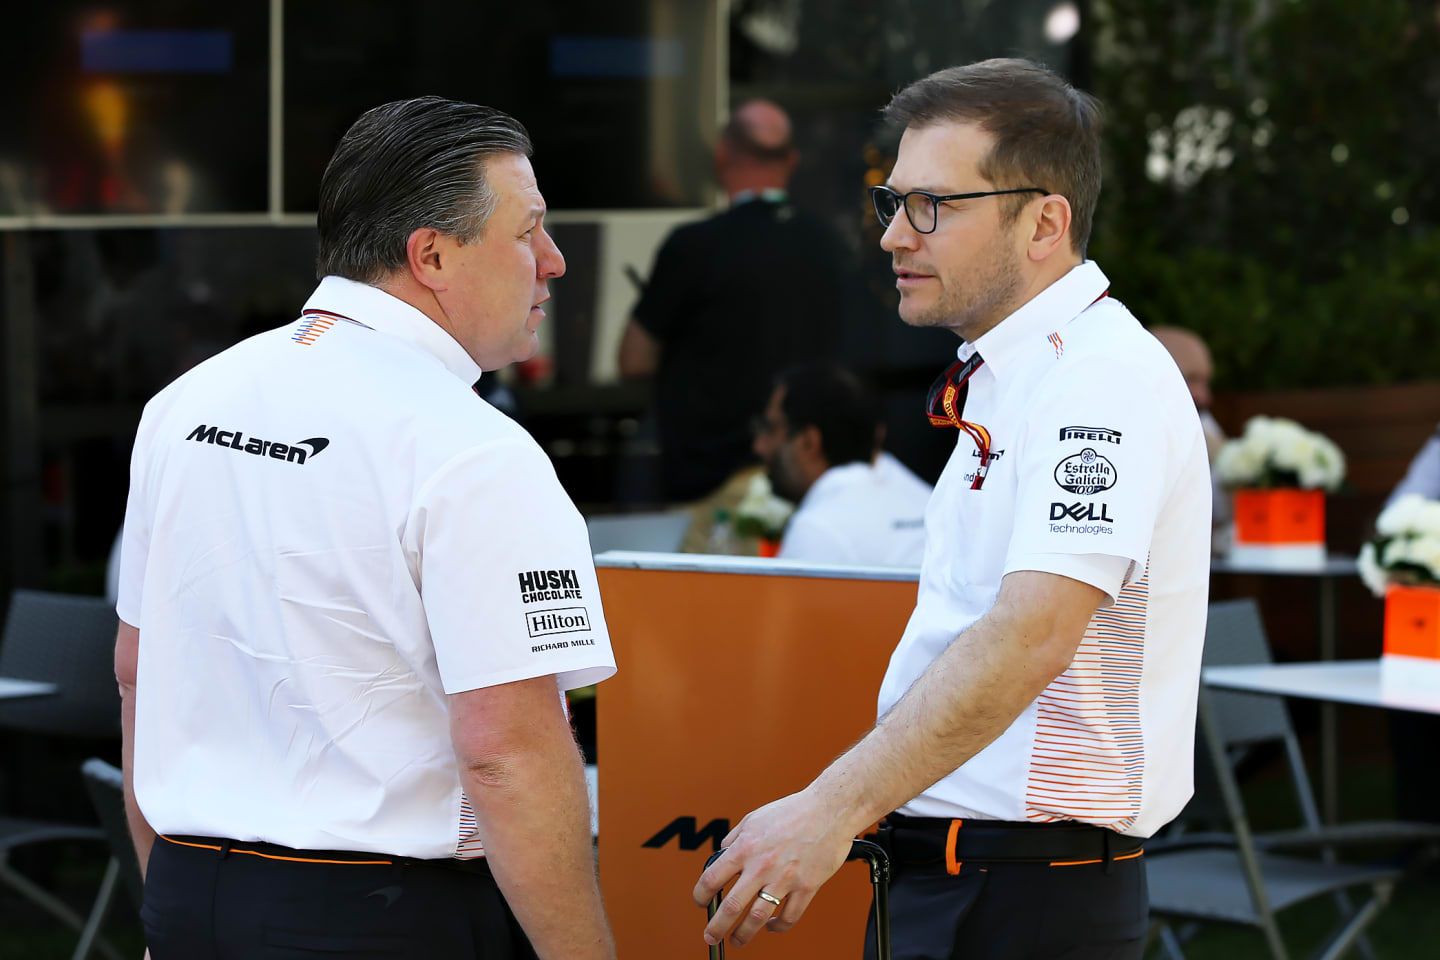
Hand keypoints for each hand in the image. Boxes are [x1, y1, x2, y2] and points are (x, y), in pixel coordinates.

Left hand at [691, 790, 852, 947]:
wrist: (829, 809)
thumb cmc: (794, 811)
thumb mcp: (754, 818)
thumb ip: (735, 838)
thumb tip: (722, 853)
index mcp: (746, 847)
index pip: (712, 878)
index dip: (701, 895)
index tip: (701, 901)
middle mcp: (762, 865)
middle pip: (731, 906)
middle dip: (717, 927)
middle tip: (711, 935)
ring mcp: (785, 879)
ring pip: (758, 918)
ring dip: (744, 934)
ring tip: (737, 940)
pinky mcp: (806, 887)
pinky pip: (789, 916)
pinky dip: (778, 927)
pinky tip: (771, 926)